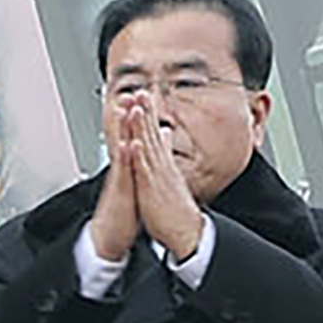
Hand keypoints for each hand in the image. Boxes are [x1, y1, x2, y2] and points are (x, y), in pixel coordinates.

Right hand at [82, 92, 149, 265]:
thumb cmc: (122, 212)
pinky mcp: (119, 192)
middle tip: (128, 92)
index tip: (136, 96)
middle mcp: (120, 169)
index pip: (129, 136)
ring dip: (122, 130)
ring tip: (126, 110)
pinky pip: (122, 172)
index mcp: (125, 167)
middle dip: (125, 114)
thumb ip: (135, 165)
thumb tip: (140, 151)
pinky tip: (130, 145)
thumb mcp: (131, 184)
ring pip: (120, 149)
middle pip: (121, 137)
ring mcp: (118, 179)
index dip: (132, 116)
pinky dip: (126, 158)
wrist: (109, 237)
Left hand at [135, 108, 206, 265]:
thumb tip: (167, 144)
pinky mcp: (152, 189)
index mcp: (163, 164)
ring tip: (139, 107)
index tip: (144, 96)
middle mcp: (161, 166)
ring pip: (149, 146)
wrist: (186, 232)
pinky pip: (146, 170)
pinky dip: (141, 155)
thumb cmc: (175, 210)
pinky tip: (136, 142)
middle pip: (153, 133)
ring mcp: (157, 176)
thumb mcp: (171, 180)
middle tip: (142, 90)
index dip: (150, 115)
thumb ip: (167, 160)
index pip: (156, 134)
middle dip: (147, 111)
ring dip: (144, 126)